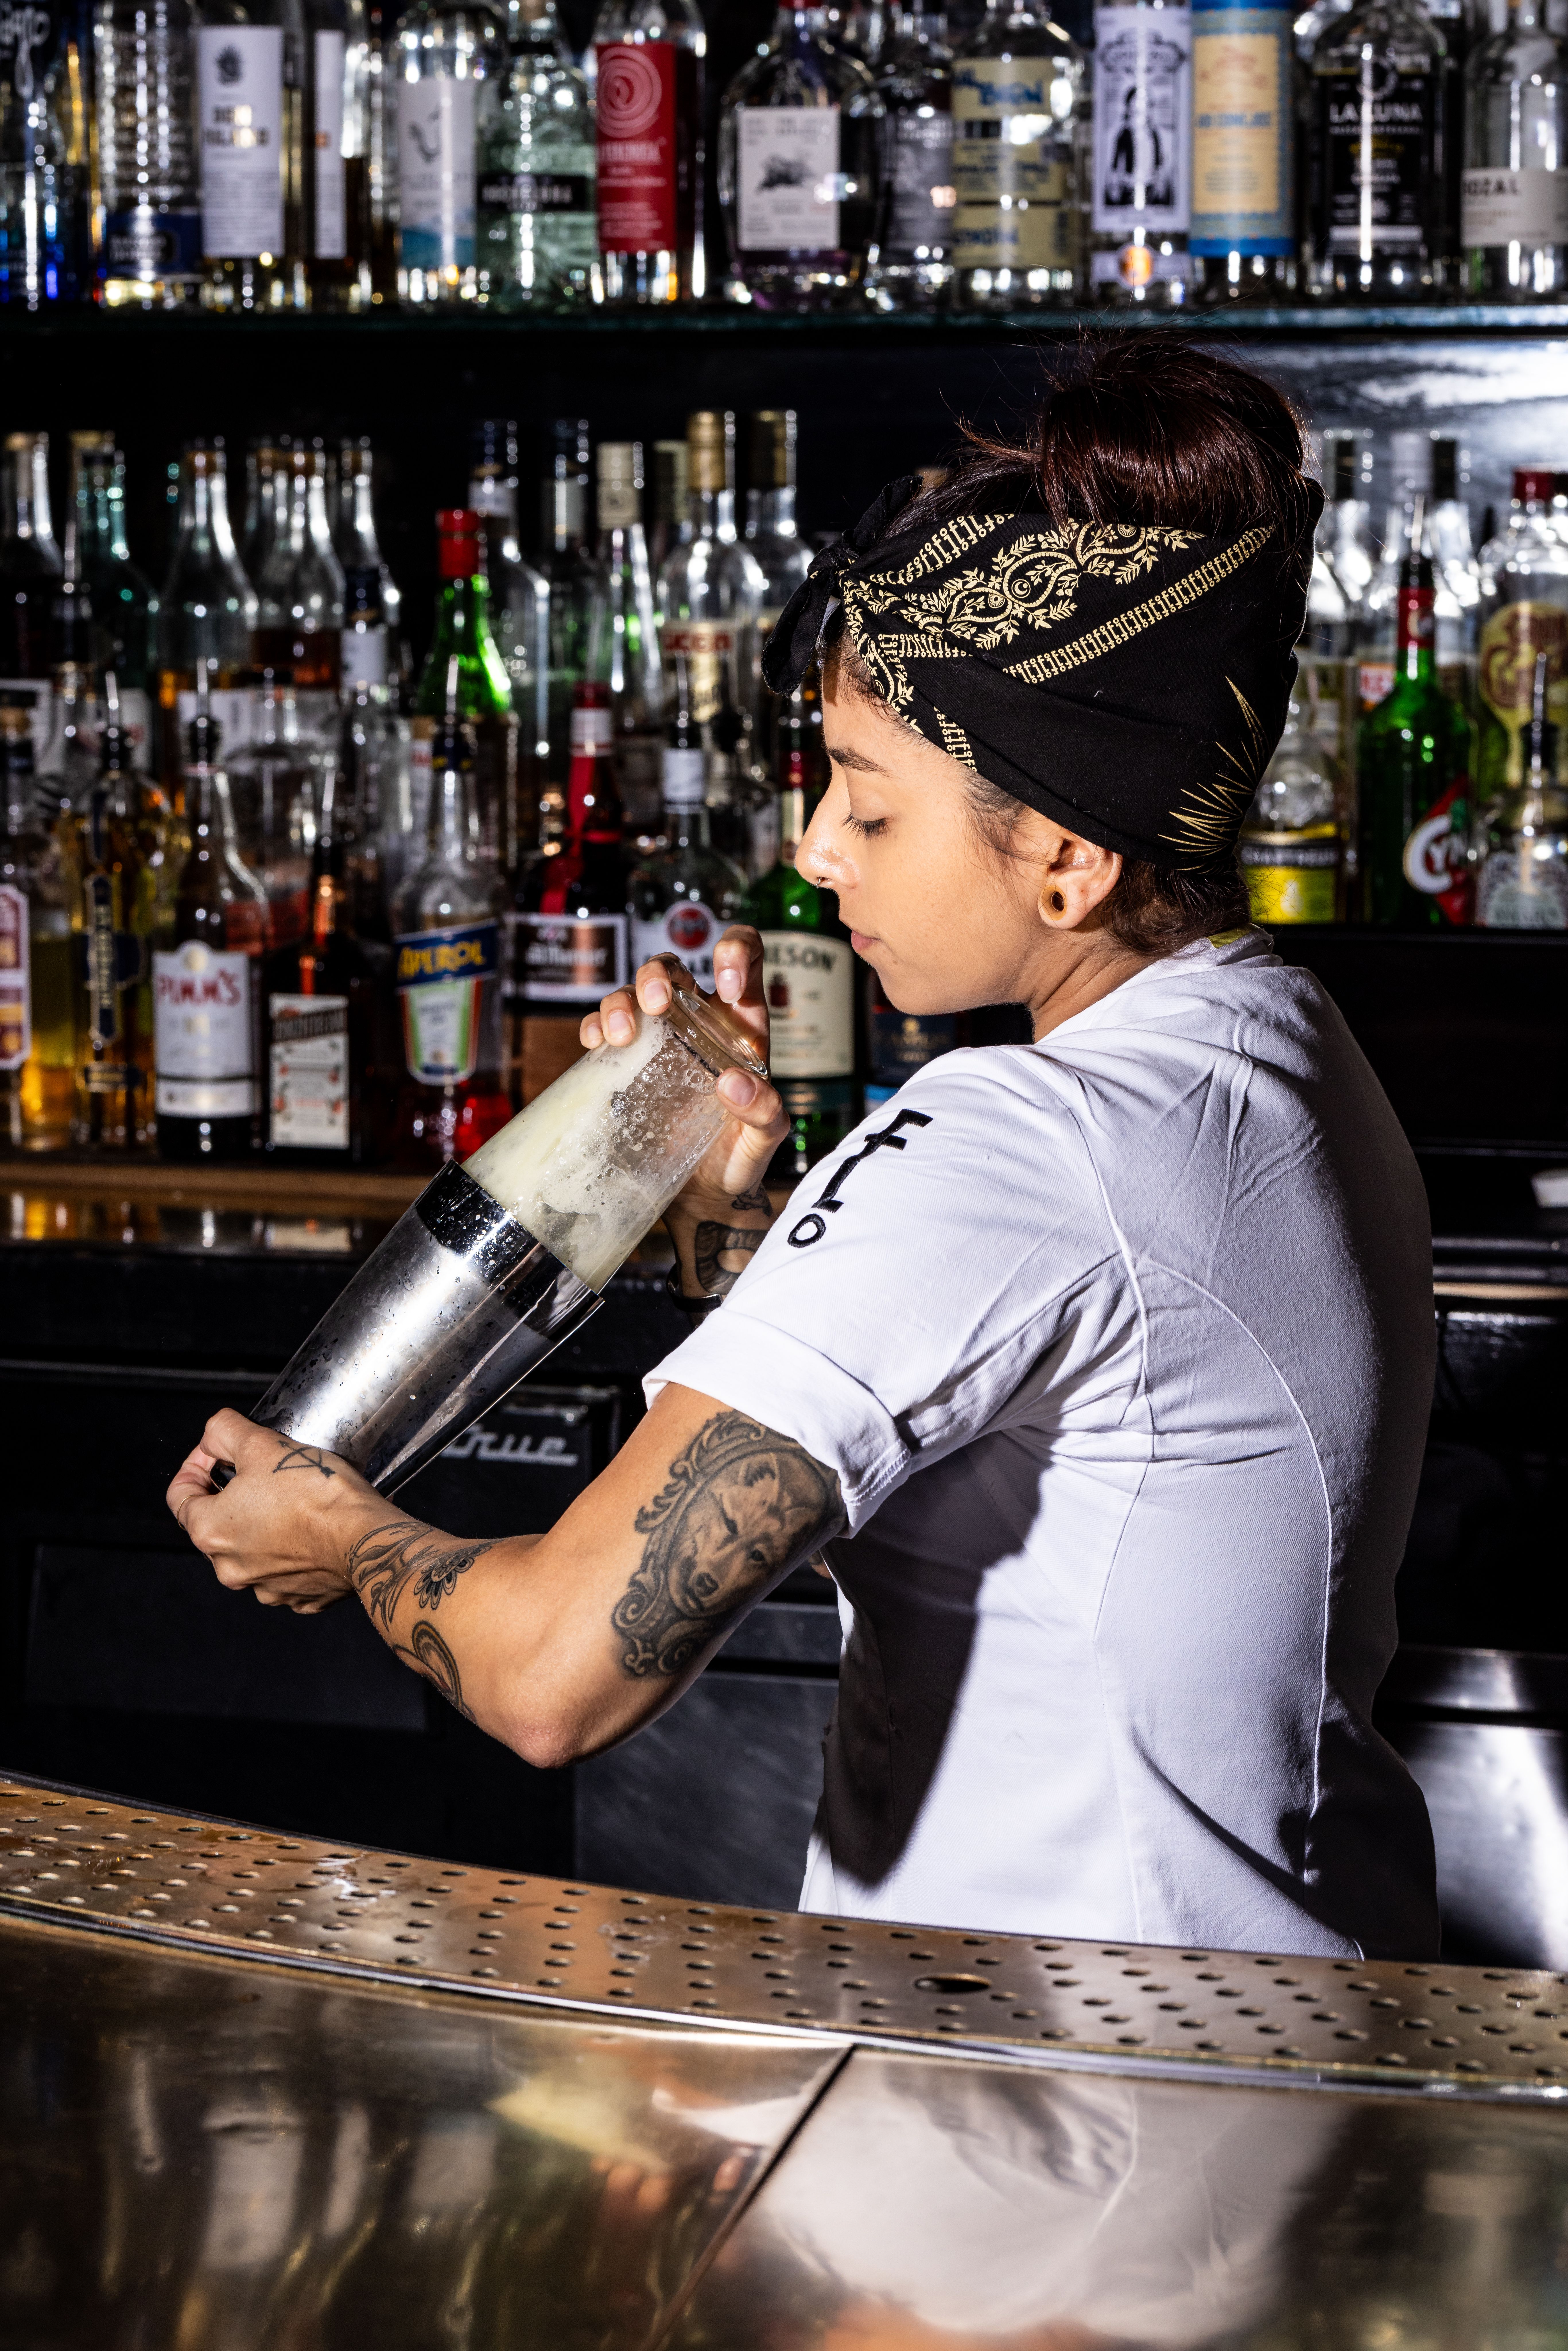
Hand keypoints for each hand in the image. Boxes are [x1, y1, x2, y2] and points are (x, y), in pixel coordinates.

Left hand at [167, 1408, 379, 1613]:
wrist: (365, 1537)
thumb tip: (213, 1435)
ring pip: (252, 1548)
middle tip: (265, 1472)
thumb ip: (224, 1432)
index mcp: (210, 1531)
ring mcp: (264, 1588)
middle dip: (235, 1495)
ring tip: (294, 1500)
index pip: (179, 1495)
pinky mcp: (298, 1597)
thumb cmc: (315, 1494)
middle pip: (217, 1523)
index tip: (219, 1454)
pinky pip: (286, 1569)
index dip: (196, 1465)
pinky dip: (293, 1550)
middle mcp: (229, 1567)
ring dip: (264, 1525)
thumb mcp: (261, 1443)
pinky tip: (313, 1529)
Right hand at [580, 934, 787, 1220]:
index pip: (743, 956)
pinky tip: (596, 1043)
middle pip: (673, 967)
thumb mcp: (764, 1139)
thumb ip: (765, 1113)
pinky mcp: (627, 1064)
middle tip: (656, 1004)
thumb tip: (735, 1083)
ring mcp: (659, 1041)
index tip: (726, 983)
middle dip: (658, 973)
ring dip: (621, 1000)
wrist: (701, 1197)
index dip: (734, 949)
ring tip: (621, 1033)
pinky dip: (594, 1025)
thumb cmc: (738, 1159)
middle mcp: (697, 1022)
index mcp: (739, 1024)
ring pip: (631, 991)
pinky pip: (603, 1028)